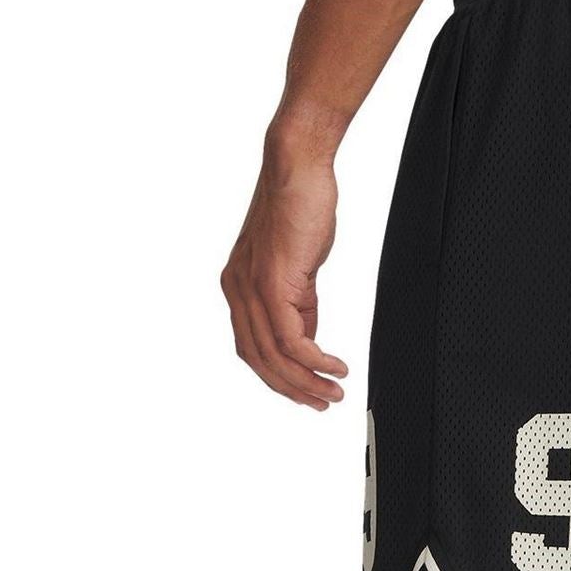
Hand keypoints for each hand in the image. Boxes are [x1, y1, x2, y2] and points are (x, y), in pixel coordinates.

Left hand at [221, 144, 348, 408]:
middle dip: (293, 389)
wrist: (297, 167)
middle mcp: (237, 290)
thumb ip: (300, 304)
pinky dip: (315, 360)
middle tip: (322, 403)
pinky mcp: (271, 283)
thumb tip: (309, 336)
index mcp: (238, 286)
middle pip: (260, 361)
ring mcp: (251, 288)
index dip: (279, 378)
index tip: (307, 393)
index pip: (252, 348)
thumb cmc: (300, 205)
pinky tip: (334, 367)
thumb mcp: (298, 266)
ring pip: (274, 356)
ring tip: (333, 392)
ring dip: (306, 382)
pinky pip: (291, 339)